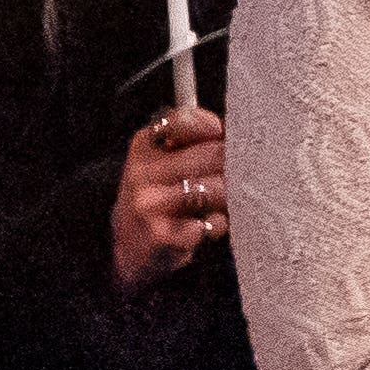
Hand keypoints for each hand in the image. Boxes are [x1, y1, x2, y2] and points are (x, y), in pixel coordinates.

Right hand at [115, 103, 228, 282]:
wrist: (128, 248)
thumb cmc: (160, 198)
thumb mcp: (164, 161)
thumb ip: (196, 140)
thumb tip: (241, 134)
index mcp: (145, 145)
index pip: (188, 121)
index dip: (216, 132)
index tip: (223, 144)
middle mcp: (141, 171)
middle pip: (214, 153)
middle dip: (234, 167)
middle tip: (235, 180)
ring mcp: (148, 204)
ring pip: (217, 188)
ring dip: (228, 199)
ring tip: (217, 205)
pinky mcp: (161, 235)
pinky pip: (212, 222)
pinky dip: (217, 225)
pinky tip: (205, 227)